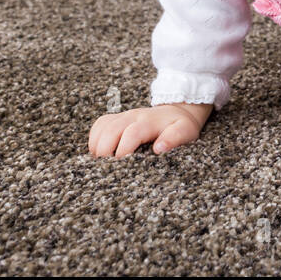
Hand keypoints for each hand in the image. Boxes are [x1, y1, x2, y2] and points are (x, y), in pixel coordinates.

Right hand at [88, 102, 211, 157]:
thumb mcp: (185, 131)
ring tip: (101, 163)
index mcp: (149, 122)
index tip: (120, 166)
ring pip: (102, 126)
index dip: (123, 150)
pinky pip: (99, 125)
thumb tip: (159, 148)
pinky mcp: (117, 119)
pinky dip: (95, 139)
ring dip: (97, 145)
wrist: (178, 110)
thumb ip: (174, 138)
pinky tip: (99, 152)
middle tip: (107, 169)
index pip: (131, 133)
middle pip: (110, 129)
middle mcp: (133, 117)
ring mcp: (124, 116)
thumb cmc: (181, 125)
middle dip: (105, 150)